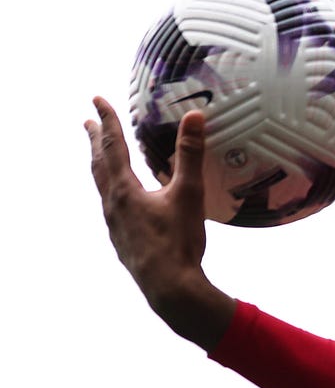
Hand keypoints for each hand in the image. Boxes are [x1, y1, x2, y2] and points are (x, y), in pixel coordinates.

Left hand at [86, 96, 234, 348]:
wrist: (169, 288)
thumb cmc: (178, 242)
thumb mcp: (188, 194)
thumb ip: (190, 155)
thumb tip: (194, 117)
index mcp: (125, 189)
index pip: (113, 145)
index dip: (107, 120)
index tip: (97, 100)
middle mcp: (113, 204)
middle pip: (99, 165)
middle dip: (95, 141)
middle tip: (87, 123)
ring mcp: (115, 224)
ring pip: (102, 187)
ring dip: (100, 166)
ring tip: (100, 157)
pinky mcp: (123, 240)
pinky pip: (112, 207)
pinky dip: (112, 192)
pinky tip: (122, 200)